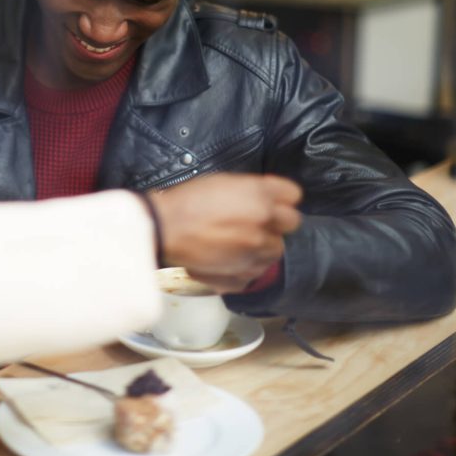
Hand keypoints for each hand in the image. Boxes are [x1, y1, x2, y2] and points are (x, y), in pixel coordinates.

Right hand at [148, 173, 301, 292]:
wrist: (163, 229)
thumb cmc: (186, 201)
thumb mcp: (222, 182)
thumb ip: (251, 191)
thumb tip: (265, 199)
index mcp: (259, 195)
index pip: (293, 194)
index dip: (281, 197)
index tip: (272, 200)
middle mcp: (263, 222)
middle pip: (291, 222)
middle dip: (276, 222)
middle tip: (255, 221)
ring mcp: (255, 250)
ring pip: (276, 250)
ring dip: (262, 246)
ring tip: (238, 242)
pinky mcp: (244, 272)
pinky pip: (257, 271)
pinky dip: (247, 266)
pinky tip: (229, 258)